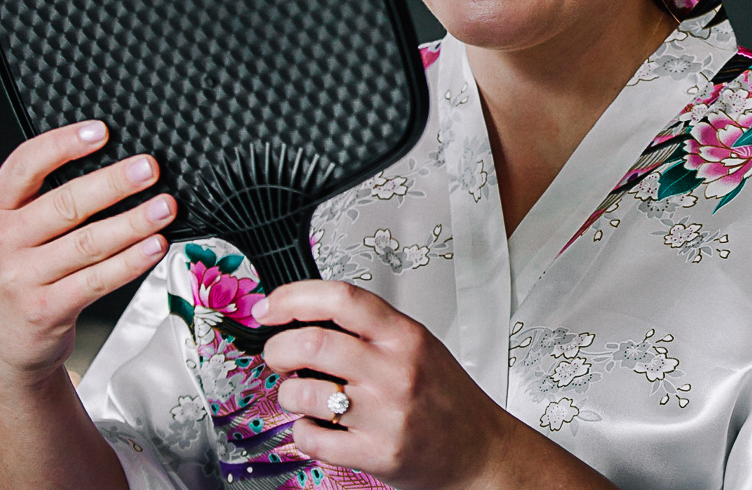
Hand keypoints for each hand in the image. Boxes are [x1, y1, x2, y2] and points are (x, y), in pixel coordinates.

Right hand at [0, 120, 177, 390]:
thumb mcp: (15, 234)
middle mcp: (2, 241)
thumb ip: (46, 200)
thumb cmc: (22, 277)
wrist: (5, 349)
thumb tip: (116, 167)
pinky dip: (130, 261)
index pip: (24, 165)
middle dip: (114, 183)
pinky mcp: (45, 309)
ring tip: (165, 207)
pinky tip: (154, 246)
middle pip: (65, 204)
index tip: (102, 131)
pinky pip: (97, 279)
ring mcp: (20, 278)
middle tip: (149, 168)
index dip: (64, 144)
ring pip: (87, 243)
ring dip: (133, 221)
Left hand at [258, 281, 515, 489]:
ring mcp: (384, 414)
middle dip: (278, 348)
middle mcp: (395, 371)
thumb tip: (307, 317)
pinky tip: (316, 427)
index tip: (270, 307)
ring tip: (299, 393)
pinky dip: (302, 431)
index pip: (341, 299)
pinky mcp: (375, 454)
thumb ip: (371, 330)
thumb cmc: (448, 399)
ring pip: (303, 392)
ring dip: (287, 392)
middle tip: (277, 354)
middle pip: (312, 343)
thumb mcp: (420, 346)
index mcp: (405, 336)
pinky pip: (312, 439)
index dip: (294, 297)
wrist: (480, 451)